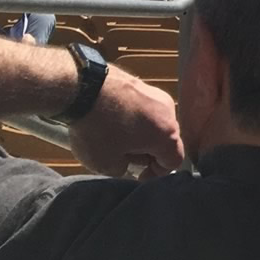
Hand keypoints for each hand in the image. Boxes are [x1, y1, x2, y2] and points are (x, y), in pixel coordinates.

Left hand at [65, 65, 183, 178]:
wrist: (84, 88)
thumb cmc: (98, 130)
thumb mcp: (106, 165)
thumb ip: (124, 170)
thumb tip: (127, 162)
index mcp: (167, 135)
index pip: (174, 161)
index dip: (157, 174)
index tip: (138, 175)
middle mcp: (169, 113)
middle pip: (166, 141)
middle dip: (148, 153)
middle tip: (124, 157)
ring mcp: (157, 95)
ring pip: (156, 123)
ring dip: (142, 134)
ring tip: (116, 138)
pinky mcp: (143, 84)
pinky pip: (145, 108)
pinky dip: (135, 118)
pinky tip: (112, 120)